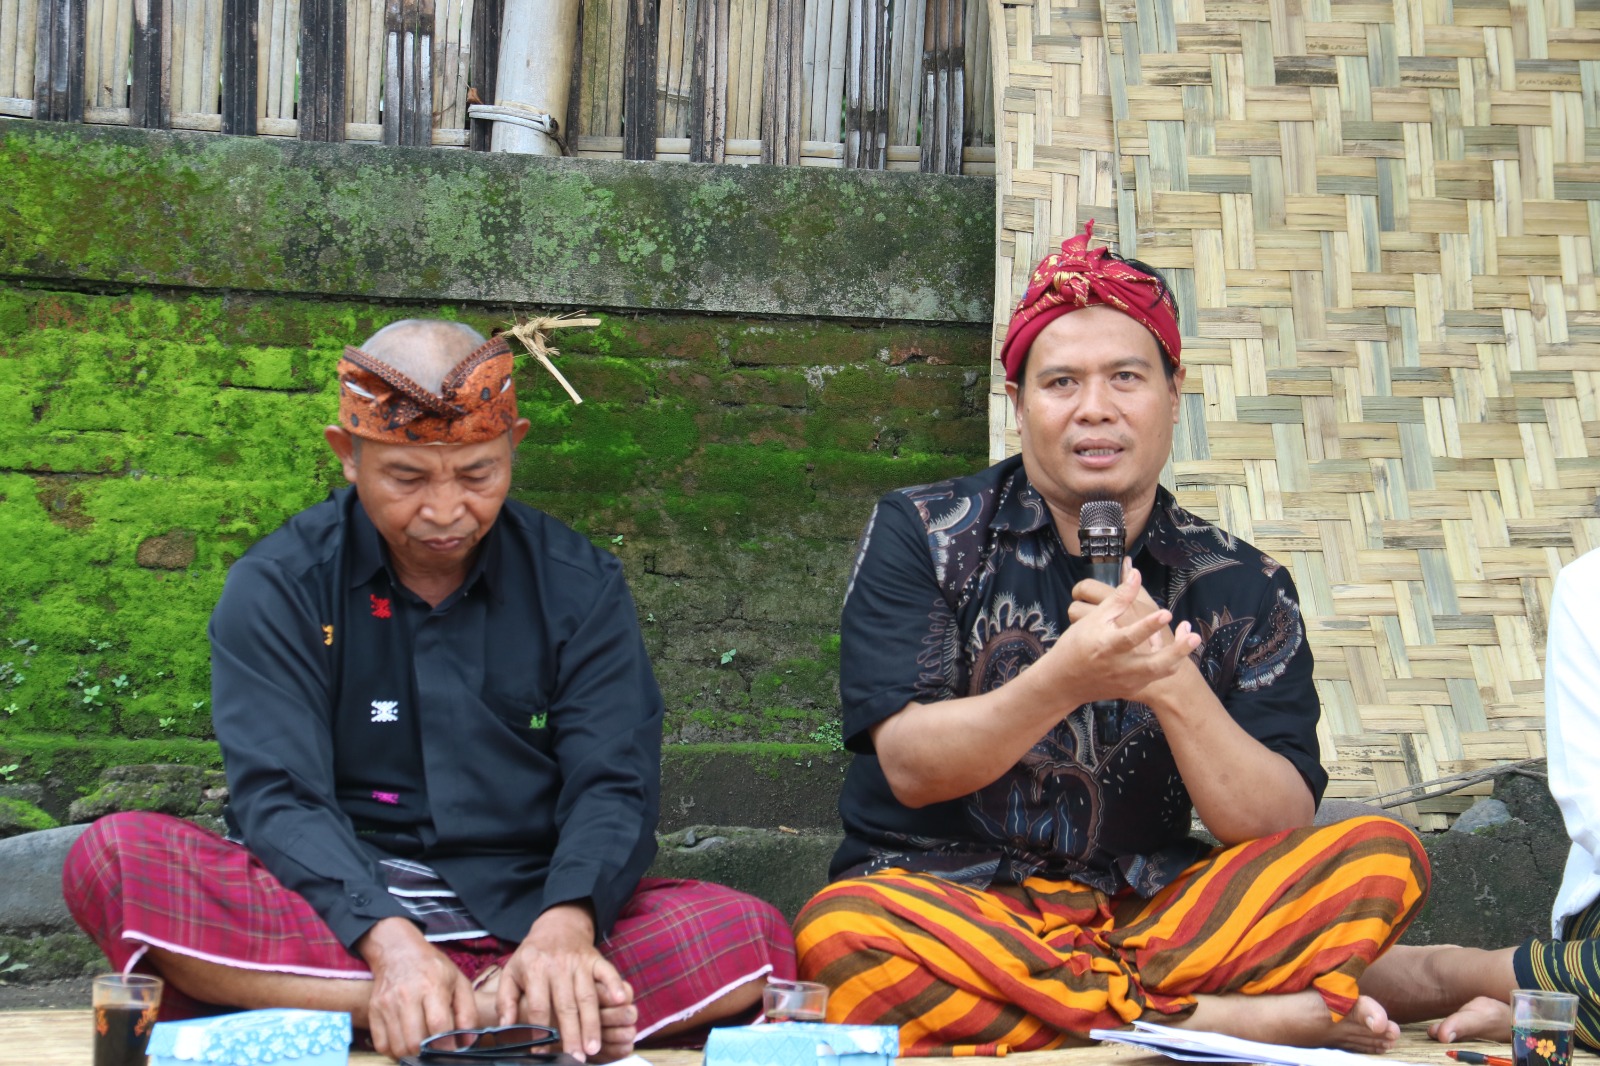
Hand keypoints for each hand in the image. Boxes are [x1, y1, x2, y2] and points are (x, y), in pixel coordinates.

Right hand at [357, 917, 476, 1059]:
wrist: (398, 951)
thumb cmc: (433, 968)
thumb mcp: (459, 981)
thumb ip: (468, 1012)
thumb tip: (467, 1042)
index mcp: (433, 986)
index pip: (438, 1024)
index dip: (447, 1044)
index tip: (451, 1050)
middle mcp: (407, 995)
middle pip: (416, 1040)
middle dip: (429, 1052)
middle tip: (435, 1049)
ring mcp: (387, 1004)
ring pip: (398, 1046)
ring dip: (412, 1054)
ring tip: (421, 1047)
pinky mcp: (374, 1011)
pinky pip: (381, 1045)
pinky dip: (394, 1051)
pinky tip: (405, 1043)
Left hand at [497, 903, 635, 1061]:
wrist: (557, 925)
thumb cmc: (532, 955)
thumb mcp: (511, 971)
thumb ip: (505, 1000)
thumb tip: (504, 1027)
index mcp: (534, 969)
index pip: (537, 1006)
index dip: (539, 1031)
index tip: (541, 1053)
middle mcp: (558, 966)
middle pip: (566, 1005)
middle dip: (571, 1034)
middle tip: (575, 1058)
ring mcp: (579, 962)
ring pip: (588, 996)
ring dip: (592, 1023)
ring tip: (593, 1048)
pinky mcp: (596, 958)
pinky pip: (608, 972)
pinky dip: (616, 985)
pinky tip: (621, 1001)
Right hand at [1043, 567, 1199, 704]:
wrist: (1065, 681)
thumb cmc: (1077, 645)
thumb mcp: (1093, 620)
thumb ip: (1116, 598)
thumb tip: (1134, 572)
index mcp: (1107, 646)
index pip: (1130, 636)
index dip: (1148, 625)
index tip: (1166, 613)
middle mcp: (1120, 666)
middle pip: (1153, 663)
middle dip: (1176, 650)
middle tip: (1194, 635)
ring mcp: (1128, 680)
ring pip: (1160, 672)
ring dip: (1179, 656)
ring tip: (1192, 638)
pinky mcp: (1133, 687)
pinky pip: (1157, 676)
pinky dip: (1169, 660)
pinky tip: (1173, 644)